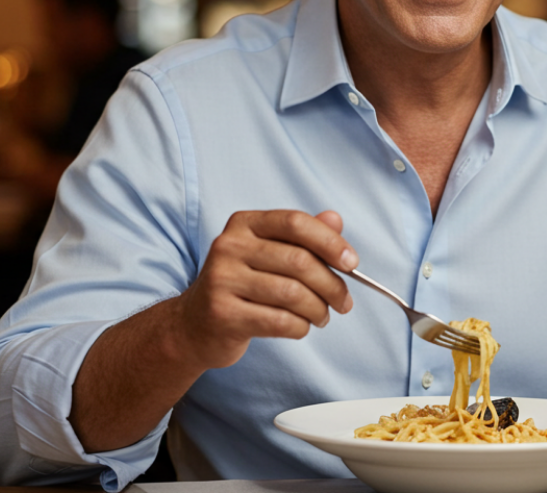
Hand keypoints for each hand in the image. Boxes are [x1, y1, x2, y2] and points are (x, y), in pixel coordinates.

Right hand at [175, 209, 357, 370]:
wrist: (194, 325)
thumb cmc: (242, 285)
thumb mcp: (269, 254)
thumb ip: (303, 236)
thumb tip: (336, 219)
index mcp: (244, 224)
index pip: (295, 223)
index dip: (330, 242)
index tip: (352, 262)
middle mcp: (229, 246)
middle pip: (299, 261)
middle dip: (332, 285)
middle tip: (344, 302)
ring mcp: (222, 280)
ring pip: (293, 294)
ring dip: (318, 310)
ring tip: (322, 317)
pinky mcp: (223, 314)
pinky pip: (280, 321)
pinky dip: (301, 327)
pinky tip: (301, 327)